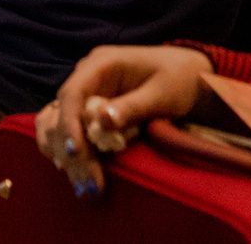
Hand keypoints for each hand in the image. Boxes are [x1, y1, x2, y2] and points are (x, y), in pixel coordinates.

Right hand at [40, 45, 213, 188]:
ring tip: (85, 187)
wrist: (190, 76)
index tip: (75, 153)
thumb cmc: (178, 79)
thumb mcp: (161, 93)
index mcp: (101, 63)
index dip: (69, 124)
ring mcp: (87, 95)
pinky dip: (72, 155)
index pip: (72, 93)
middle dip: (72, 151)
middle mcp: (87, 78)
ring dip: (69, 158)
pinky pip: (71, 133)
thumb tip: (100, 121)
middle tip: (90, 184)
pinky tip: (80, 176)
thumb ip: (132, 106)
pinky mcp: (90, 112)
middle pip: (62, 115)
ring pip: (60, 127)